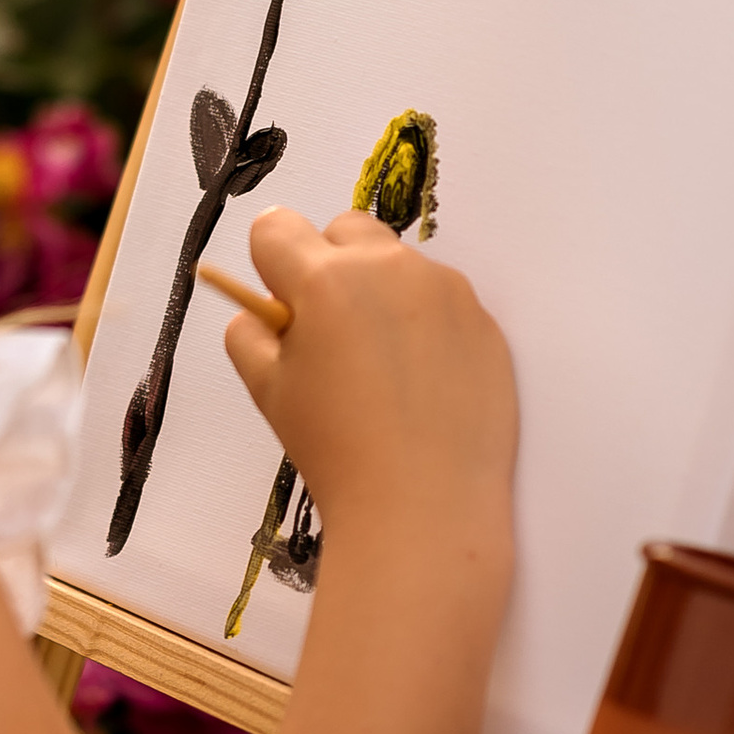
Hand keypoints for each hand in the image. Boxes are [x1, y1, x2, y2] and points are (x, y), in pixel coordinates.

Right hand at [220, 205, 516, 570]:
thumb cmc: (337, 451)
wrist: (426, 507)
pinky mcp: (484, 320)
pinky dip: (426, 325)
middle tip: (332, 335)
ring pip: (397, 265)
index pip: (276, 226)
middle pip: (344, 229)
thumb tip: (264, 309)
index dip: (271, 264)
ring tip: (384, 370)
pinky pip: (442, 301)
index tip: (283, 306)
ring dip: (381, 295)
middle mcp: (387, 267)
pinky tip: (423, 385)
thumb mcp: (268, 391)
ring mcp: (444, 290)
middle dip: (330, 265)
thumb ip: (249, 333)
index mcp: (322, 280)